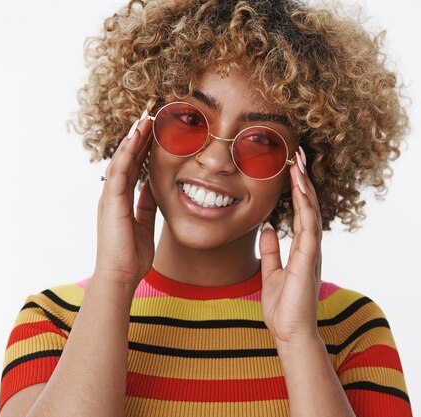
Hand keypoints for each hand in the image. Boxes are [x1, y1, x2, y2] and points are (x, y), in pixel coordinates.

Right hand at [93, 106, 157, 288]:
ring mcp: (109, 196)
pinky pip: (119, 171)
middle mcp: (113, 194)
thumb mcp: (145, 222)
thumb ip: (148, 204)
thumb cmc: (131, 255)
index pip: (134, 166)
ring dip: (133, 137)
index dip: (144, 147)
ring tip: (145, 116)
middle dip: (138, 135)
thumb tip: (157, 187)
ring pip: (121, 159)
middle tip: (151, 113)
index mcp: (121, 199)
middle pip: (126, 157)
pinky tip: (137, 136)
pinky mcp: (110, 201)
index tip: (156, 129)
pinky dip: (128, 152)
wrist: (120, 276)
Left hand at [259, 146, 322, 343]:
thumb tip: (266, 228)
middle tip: (296, 155)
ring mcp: (311, 253)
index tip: (289, 167)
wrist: (289, 333)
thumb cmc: (283, 307)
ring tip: (298, 164)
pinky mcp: (309, 260)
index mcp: (301, 248)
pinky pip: (309, 229)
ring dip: (304, 187)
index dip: (295, 189)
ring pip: (311, 212)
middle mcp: (310, 247)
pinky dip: (305, 208)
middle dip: (302, 180)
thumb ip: (270, 251)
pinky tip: (300, 191)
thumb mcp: (271, 273)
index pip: (300, 211)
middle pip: (308, 206)